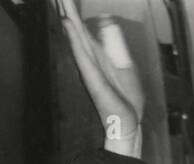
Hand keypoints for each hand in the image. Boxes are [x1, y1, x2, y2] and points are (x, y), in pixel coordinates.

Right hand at [55, 0, 144, 156]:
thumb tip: (106, 20)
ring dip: (66, 16)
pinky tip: (67, 23)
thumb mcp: (124, 61)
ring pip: (75, 36)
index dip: (72, 10)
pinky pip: (82, 54)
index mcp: (97, 54)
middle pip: (75, 28)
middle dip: (65, 7)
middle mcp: (90, 59)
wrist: (128, 122)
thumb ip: (114, 41)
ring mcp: (89, 68)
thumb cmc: (125, 97)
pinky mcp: (93, 78)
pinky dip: (74, 38)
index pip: (81, 27)